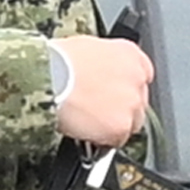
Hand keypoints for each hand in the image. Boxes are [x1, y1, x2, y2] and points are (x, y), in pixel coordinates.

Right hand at [56, 32, 154, 150]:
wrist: (47, 79)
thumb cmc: (57, 61)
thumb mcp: (86, 48)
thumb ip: (102, 63)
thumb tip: (98, 74)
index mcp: (129, 53)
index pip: (142, 75)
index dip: (125, 88)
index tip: (115, 94)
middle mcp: (137, 77)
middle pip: (138, 101)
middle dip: (120, 108)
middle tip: (96, 110)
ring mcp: (132, 102)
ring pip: (131, 123)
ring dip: (113, 125)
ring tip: (88, 122)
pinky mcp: (122, 126)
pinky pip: (117, 140)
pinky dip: (104, 140)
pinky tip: (86, 131)